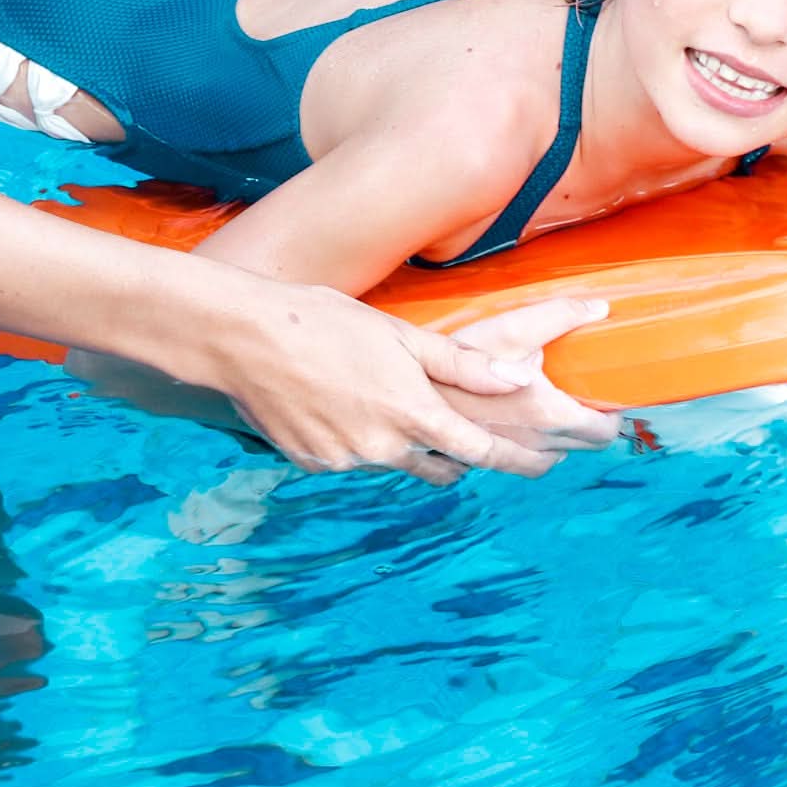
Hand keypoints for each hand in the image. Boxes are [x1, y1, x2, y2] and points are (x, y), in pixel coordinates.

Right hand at [175, 283, 585, 481]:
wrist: (242, 339)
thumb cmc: (325, 321)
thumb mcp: (401, 334)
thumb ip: (463, 364)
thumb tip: (520, 377)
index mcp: (412, 412)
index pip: (481, 451)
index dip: (517, 460)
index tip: (544, 464)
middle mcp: (383, 447)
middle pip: (440, 465)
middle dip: (456, 453)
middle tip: (461, 430)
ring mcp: (345, 461)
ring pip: (392, 459)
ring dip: (400, 440)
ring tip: (378, 396)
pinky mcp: (312, 464)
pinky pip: (350, 458)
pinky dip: (356, 439)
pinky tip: (336, 401)